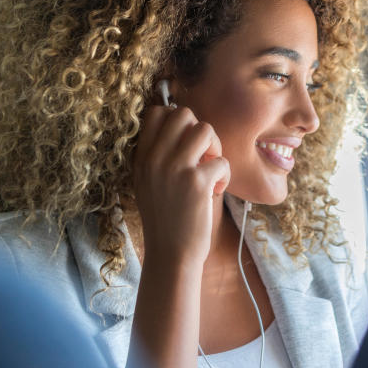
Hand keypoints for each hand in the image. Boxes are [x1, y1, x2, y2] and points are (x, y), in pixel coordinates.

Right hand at [130, 105, 229, 265]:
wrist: (170, 255)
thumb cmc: (166, 219)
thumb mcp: (149, 183)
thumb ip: (160, 155)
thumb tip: (186, 126)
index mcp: (142, 158)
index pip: (156, 112)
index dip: (177, 120)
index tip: (186, 142)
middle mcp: (155, 159)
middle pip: (183, 113)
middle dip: (200, 131)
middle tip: (203, 156)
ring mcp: (175, 169)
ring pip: (205, 129)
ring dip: (216, 148)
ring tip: (211, 170)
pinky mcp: (197, 183)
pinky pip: (222, 161)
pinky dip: (225, 175)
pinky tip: (216, 191)